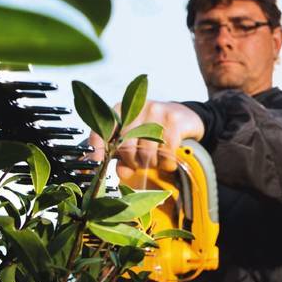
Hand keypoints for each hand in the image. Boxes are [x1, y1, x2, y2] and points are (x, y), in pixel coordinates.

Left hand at [87, 100, 204, 176]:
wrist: (184, 117)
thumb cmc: (152, 131)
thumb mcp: (134, 141)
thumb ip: (122, 157)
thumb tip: (121, 173)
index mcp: (121, 110)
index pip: (103, 128)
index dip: (97, 147)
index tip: (97, 162)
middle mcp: (137, 108)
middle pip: (126, 145)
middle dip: (132, 162)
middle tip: (139, 165)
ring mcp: (156, 111)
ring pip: (146, 152)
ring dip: (150, 164)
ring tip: (154, 161)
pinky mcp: (173, 120)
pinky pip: (166, 152)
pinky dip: (166, 163)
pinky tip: (167, 161)